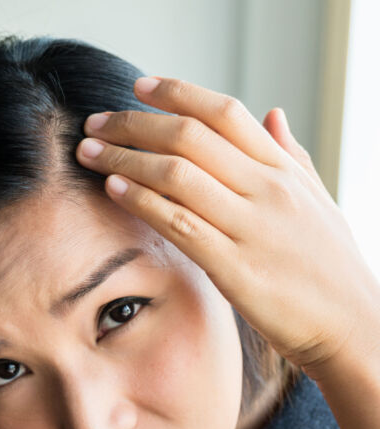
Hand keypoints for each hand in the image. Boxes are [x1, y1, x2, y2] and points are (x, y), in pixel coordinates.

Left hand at [76, 76, 379, 375]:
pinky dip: (143, 201)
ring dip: (125, 159)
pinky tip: (114, 189)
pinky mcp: (236, 268)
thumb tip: (272, 113)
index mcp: (283, 170)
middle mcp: (267, 190)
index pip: (224, 113)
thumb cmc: (329, 265)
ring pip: (178, 176)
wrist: (352, 326)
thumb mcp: (317, 199)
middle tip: (96, 124)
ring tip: (90, 152)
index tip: (138, 88)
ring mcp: (251, 227)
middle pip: (190, 137)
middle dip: (134, 125)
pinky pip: (181, 224)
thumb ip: (290, 154)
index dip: (176, 94)